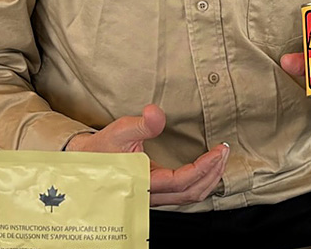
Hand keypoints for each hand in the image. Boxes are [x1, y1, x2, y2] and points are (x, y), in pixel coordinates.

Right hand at [65, 104, 229, 205]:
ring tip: (220, 158)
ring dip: (209, 178)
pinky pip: (184, 193)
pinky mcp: (157, 193)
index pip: (182, 181)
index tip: (219, 150)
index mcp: (144, 184)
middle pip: (192, 192)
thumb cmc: (102, 148)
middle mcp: (152, 195)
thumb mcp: (119, 131)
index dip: (204, 166)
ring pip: (190, 196)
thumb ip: (141, 125)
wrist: (86, 160)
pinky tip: (207, 167)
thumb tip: (156, 113)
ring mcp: (155, 197)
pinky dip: (201, 181)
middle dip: (213, 172)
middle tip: (225, 151)